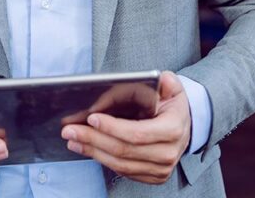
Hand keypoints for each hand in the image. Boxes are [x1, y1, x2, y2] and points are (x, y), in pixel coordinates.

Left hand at [60, 70, 190, 183]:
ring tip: (73, 139)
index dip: (112, 128)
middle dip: (93, 139)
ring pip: (120, 164)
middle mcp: (168, 153)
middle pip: (123, 150)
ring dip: (92, 151)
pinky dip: (102, 159)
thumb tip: (159, 78)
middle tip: (70, 130)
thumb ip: (166, 82)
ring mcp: (161, 168)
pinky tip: (87, 148)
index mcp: (173, 129)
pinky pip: (123, 171)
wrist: (185, 126)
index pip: (137, 133)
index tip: (91, 118)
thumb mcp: (172, 88)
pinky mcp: (152, 176)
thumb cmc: (172, 105)